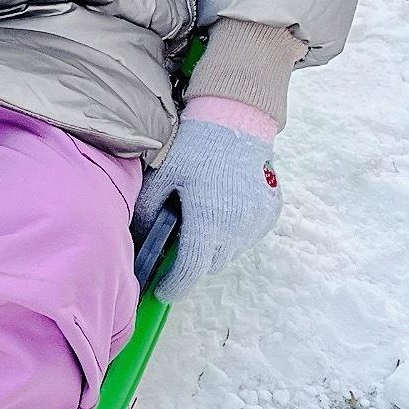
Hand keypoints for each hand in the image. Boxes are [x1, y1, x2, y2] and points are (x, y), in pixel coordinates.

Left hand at [132, 115, 280, 298]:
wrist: (236, 119)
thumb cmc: (195, 146)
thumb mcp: (163, 177)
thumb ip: (147, 212)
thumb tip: (139, 241)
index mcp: (208, 221)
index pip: (190, 270)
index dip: (174, 285)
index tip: (163, 290)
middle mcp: (237, 228)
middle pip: (209, 264)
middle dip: (192, 263)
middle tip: (179, 245)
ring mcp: (257, 221)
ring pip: (230, 252)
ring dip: (214, 247)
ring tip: (202, 221)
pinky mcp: (270, 212)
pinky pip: (248, 236)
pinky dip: (233, 233)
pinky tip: (222, 209)